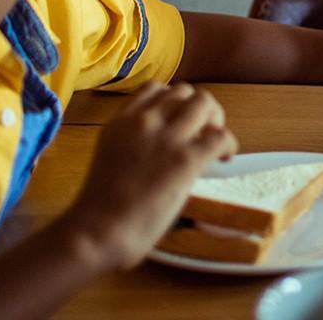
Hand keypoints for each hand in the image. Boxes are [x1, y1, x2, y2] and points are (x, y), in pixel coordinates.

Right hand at [60, 83, 236, 270]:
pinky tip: (223, 158)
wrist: (93, 235)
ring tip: (212, 142)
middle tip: (201, 133)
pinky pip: (221, 136)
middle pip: (184, 91)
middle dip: (198, 108)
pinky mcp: (185, 159)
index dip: (173, 101)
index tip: (178, 121)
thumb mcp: (111, 157)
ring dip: (215, 119)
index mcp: (120, 122)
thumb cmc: (97, 209)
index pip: (154, 88)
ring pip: (205, 102)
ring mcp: (165, 138)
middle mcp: (143, 122)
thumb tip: (163, 145)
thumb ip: (135, 142)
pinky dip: (228, 144)